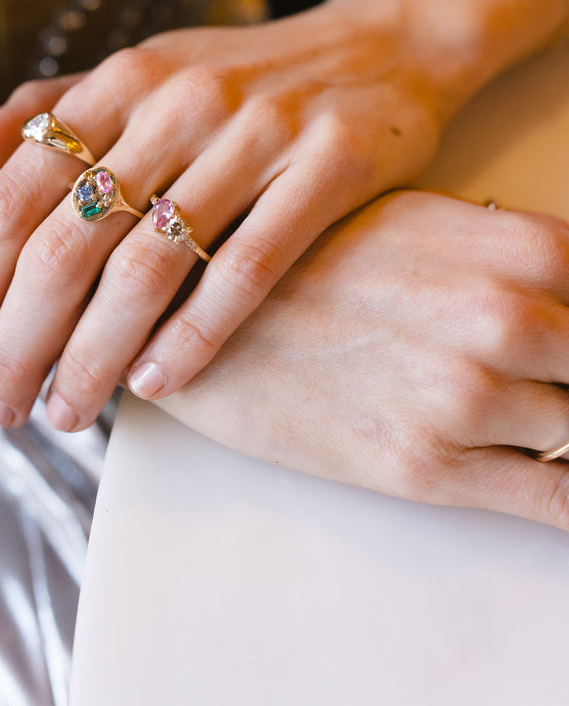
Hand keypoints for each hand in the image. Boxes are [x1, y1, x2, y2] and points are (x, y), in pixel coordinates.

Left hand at [0, 0, 452, 430]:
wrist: (386, 45)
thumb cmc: (247, 76)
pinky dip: (194, 337)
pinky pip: (249, 268)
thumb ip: (56, 105)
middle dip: (20, 341)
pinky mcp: (329, 164)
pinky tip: (154, 385)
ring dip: (95, 357)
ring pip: (150, 267)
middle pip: (68, 242)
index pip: (14, 193)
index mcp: (125, 78)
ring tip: (68, 413)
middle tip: (0, 407)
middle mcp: (179, 100)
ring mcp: (258, 132)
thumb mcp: (148, 68)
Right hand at [161, 191, 568, 529]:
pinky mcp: (430, 469)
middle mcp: (507, 320)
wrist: (192, 305)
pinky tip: (555, 485)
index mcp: (518, 248)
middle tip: (546, 379)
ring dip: (563, 428)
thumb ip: (512, 255)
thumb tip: (562, 302)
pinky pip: (557, 505)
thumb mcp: (418, 218)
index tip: (568, 347)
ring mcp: (471, 398)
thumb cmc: (303, 253)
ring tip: (521, 414)